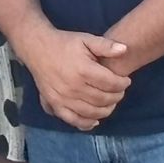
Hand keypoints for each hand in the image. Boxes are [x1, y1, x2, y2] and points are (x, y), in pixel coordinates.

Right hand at [16, 27, 130, 131]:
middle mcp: (73, 86)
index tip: (126, 81)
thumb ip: (105, 45)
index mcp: (83, 69)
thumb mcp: (86, 39)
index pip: (110, 83)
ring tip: (111, 103)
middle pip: (103, 99)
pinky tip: (95, 120)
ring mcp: (63, 98)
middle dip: (116, 97)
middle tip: (120, 92)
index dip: (122, 84)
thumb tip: (125, 49)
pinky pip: (73, 119)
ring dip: (106, 110)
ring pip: (91, 112)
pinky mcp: (55, 104)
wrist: (37, 49)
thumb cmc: (64, 43)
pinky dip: (86, 123)